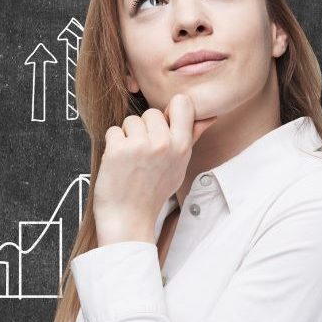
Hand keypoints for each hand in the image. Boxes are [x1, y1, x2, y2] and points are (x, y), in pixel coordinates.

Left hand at [93, 93, 216, 245]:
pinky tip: (118, 163)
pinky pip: (113, 131)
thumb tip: (209, 116)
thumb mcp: (179, 166)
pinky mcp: (118, 150)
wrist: (129, 219)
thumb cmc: (153, 192)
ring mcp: (141, 145)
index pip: (182, 102)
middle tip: (143, 154)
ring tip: (130, 159)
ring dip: (126, 137)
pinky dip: (112, 145)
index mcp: (182, 146)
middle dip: (144, 129)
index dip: (169, 112)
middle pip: (151, 112)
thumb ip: (191, 137)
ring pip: (130, 120)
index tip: (163, 128)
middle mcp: (164, 144)